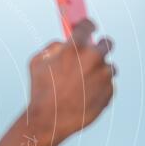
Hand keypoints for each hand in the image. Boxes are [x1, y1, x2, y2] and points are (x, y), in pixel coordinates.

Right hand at [28, 18, 115, 145]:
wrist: (50, 120)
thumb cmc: (41, 91)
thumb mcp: (37, 63)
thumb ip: (52, 47)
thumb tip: (64, 43)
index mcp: (75, 47)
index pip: (88, 25)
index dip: (87, 25)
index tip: (89, 28)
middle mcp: (94, 58)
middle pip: (107, 43)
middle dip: (100, 46)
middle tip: (93, 53)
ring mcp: (104, 75)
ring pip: (108, 67)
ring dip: (99, 71)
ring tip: (82, 84)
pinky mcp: (109, 91)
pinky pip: (108, 85)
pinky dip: (99, 88)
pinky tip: (84, 96)